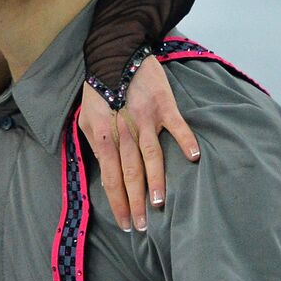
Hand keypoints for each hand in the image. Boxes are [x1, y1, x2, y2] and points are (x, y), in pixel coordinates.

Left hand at [80, 56, 199, 231]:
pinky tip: (194, 158)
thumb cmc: (99, 90)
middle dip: (135, 203)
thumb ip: (96, 146)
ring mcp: (145, 119)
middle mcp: (123, 132)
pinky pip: (177, 126)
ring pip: (151, 157)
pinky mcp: (164, 106)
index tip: (126, 223)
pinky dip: (185, 140)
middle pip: (130, 174)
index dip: (117, 202)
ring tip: (158, 204)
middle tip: (143, 226)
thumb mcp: (87, 120)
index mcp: (104, 137)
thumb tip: (106, 171)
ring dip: (156, 182)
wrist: (116, 54)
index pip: (111, 178)